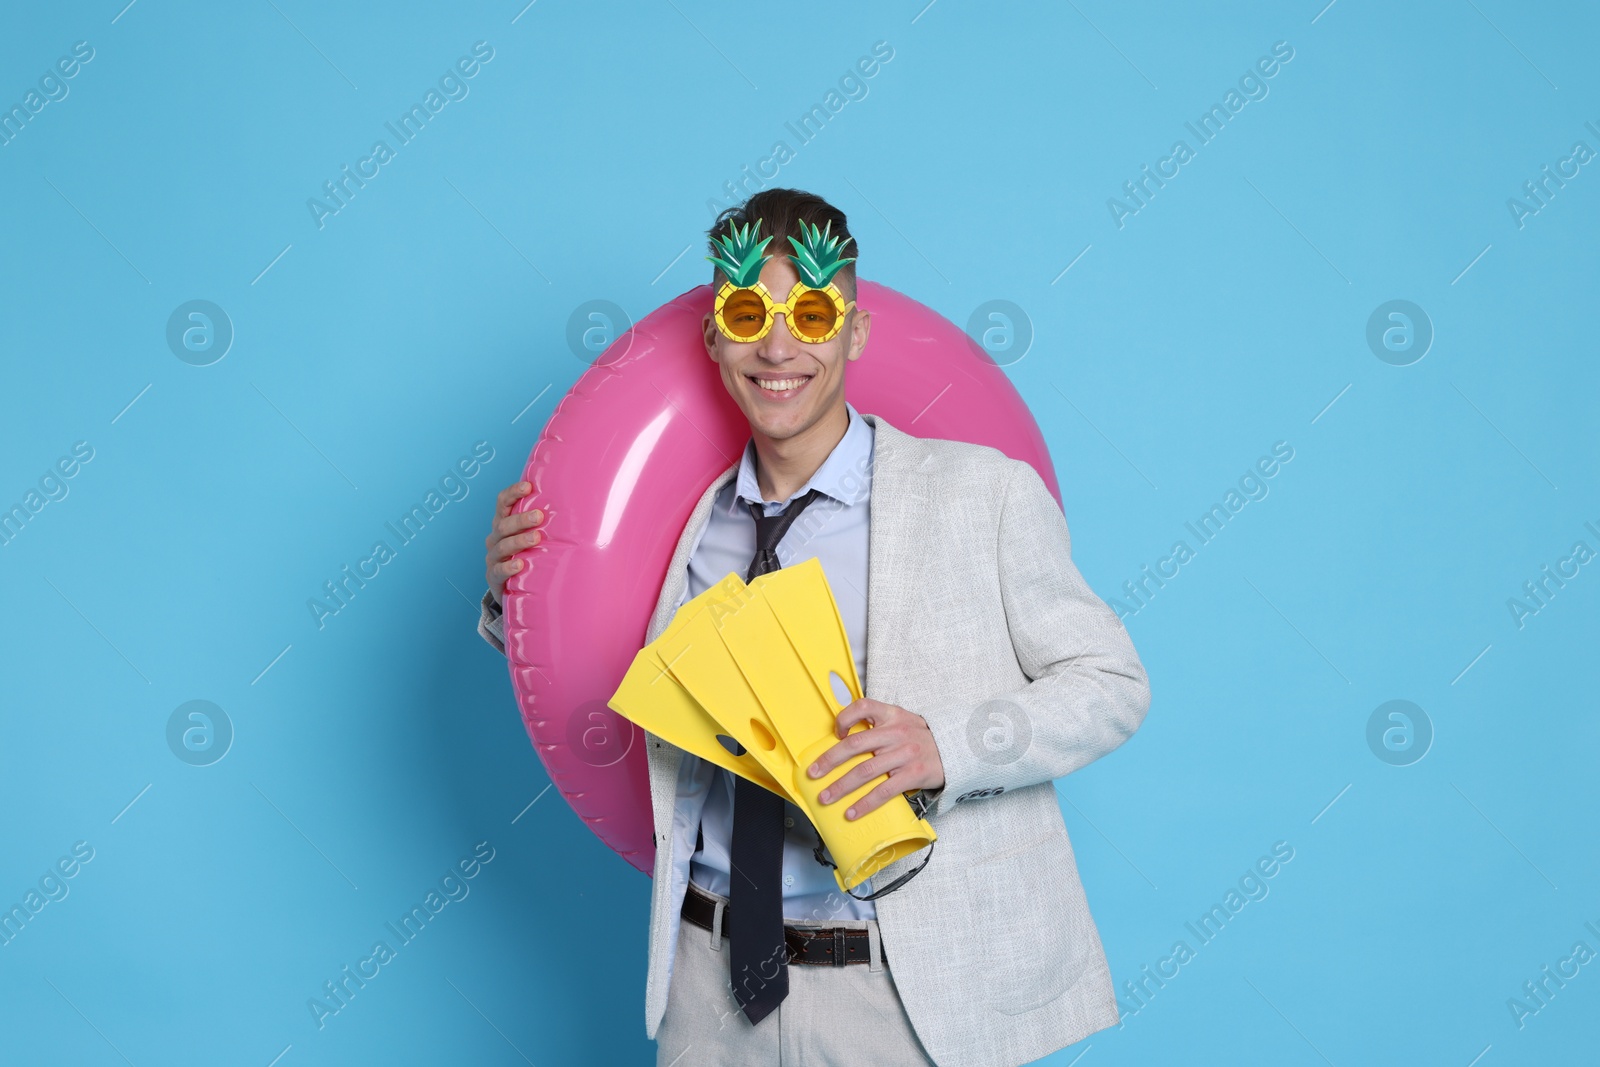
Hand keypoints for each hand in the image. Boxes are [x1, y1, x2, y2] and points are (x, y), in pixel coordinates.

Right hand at [485, 480, 543, 599]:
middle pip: (503, 524)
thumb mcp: (532, 536)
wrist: (510, 586)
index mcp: (504, 523)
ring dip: (519, 540)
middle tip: (540, 516)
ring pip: (503, 546)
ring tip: (536, 538)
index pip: (502, 503)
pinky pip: (499, 571)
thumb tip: (582, 507)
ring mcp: (494, 557)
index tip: (528, 486)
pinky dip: (508, 567)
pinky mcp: (494, 577)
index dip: (512, 493)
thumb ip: (546, 523)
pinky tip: (520, 565)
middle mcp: (496, 538)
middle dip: (521, 519)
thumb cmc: (527, 554)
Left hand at [807, 698, 945, 820]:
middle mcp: (897, 732)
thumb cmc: (923, 739)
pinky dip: (864, 803)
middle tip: (813, 773)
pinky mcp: (912, 775)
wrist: (957, 752)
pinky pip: (883, 791)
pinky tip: (852, 811)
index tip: (835, 732)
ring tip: (826, 797)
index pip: (863, 706)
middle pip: (856, 744)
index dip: (845, 718)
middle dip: (830, 760)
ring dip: (841, 786)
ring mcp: (905, 754)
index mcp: (892, 715)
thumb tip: (845, 738)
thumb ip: (880, 725)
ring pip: (865, 771)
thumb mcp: (904, 721)